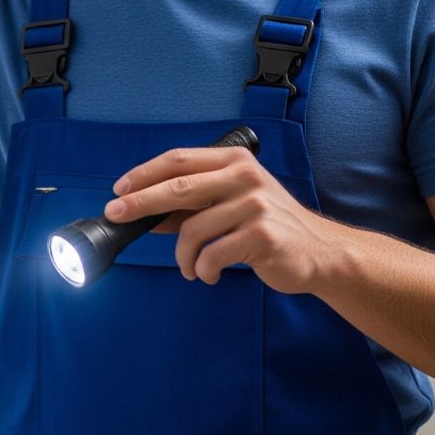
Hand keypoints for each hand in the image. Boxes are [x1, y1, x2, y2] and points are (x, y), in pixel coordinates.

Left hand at [106, 145, 345, 293]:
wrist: (319, 251)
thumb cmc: (268, 226)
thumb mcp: (230, 204)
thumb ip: (192, 206)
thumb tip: (143, 213)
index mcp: (234, 160)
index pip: (178, 160)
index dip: (144, 174)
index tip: (119, 190)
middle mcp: (244, 176)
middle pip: (178, 187)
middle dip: (140, 203)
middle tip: (116, 216)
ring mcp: (255, 204)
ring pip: (192, 229)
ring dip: (182, 257)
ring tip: (190, 268)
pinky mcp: (262, 234)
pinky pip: (212, 255)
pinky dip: (202, 270)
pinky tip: (209, 274)